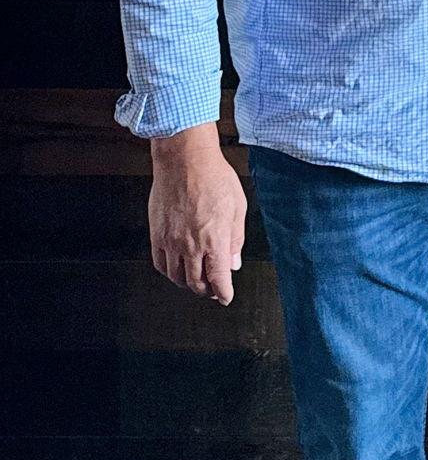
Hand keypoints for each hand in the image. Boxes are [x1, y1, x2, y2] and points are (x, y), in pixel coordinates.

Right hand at [148, 125, 245, 304]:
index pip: (218, 278)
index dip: (223, 293)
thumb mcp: (238, 207)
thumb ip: (236, 239)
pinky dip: (169, 272)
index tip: (227, 297)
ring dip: (188, 283)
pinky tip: (177, 268)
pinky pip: (160, 264)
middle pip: (196, 283)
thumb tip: (233, 263)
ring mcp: (170, 242)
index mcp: (214, 239)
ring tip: (197, 281)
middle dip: (207, 291)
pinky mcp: (156, 235)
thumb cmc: (214, 178)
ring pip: (176, 277)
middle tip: (213, 290)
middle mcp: (190, 245)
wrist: (184, 162)